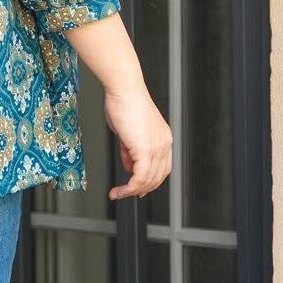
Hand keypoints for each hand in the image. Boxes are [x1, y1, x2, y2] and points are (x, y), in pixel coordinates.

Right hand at [102, 85, 172, 199]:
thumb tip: (129, 162)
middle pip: (157, 178)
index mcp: (164, 138)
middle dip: (140, 189)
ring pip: (148, 180)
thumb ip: (131, 148)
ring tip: (118, 193)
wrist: (124, 89)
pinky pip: (140, 177)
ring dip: (132, 191)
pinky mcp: (146, 150)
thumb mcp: (129, 131)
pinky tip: (120, 190)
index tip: (137, 188)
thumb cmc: (124, 103)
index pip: (162, 168)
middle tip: (124, 194)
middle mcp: (164, 144)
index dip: (150, 182)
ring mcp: (157, 148)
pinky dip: (129, 188)